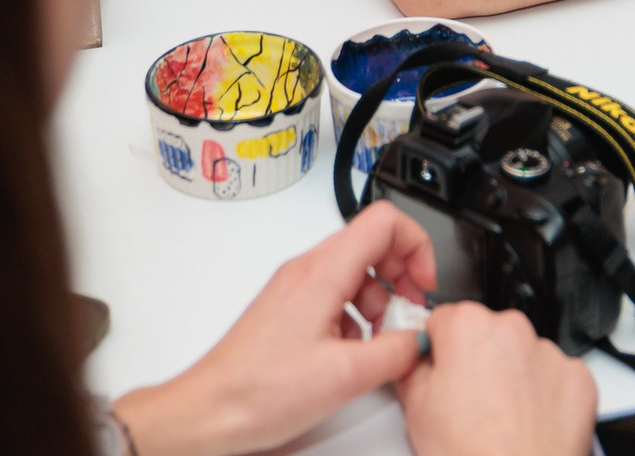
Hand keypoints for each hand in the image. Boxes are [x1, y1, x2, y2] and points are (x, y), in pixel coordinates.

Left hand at [112, 204, 436, 455]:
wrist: (211, 411)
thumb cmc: (258, 391)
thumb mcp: (346, 376)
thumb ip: (396, 352)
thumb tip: (420, 339)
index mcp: (322, 272)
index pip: (385, 221)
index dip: (417, 246)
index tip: (424, 284)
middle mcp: (306, 271)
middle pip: (372, 244)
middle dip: (401, 277)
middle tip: (407, 315)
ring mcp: (295, 289)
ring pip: (356, 272)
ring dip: (379, 302)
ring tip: (379, 342)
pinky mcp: (289, 310)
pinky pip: (335, 296)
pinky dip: (355, 317)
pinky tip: (352, 353)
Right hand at [398, 302, 597, 455]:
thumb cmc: (469, 454)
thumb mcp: (415, 408)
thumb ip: (413, 367)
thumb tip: (416, 359)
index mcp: (468, 326)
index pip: (443, 320)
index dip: (438, 349)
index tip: (440, 371)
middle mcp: (513, 330)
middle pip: (486, 334)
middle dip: (477, 361)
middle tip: (468, 405)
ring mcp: (550, 354)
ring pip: (522, 355)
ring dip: (512, 377)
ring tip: (499, 420)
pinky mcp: (578, 379)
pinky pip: (555, 377)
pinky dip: (544, 395)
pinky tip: (528, 423)